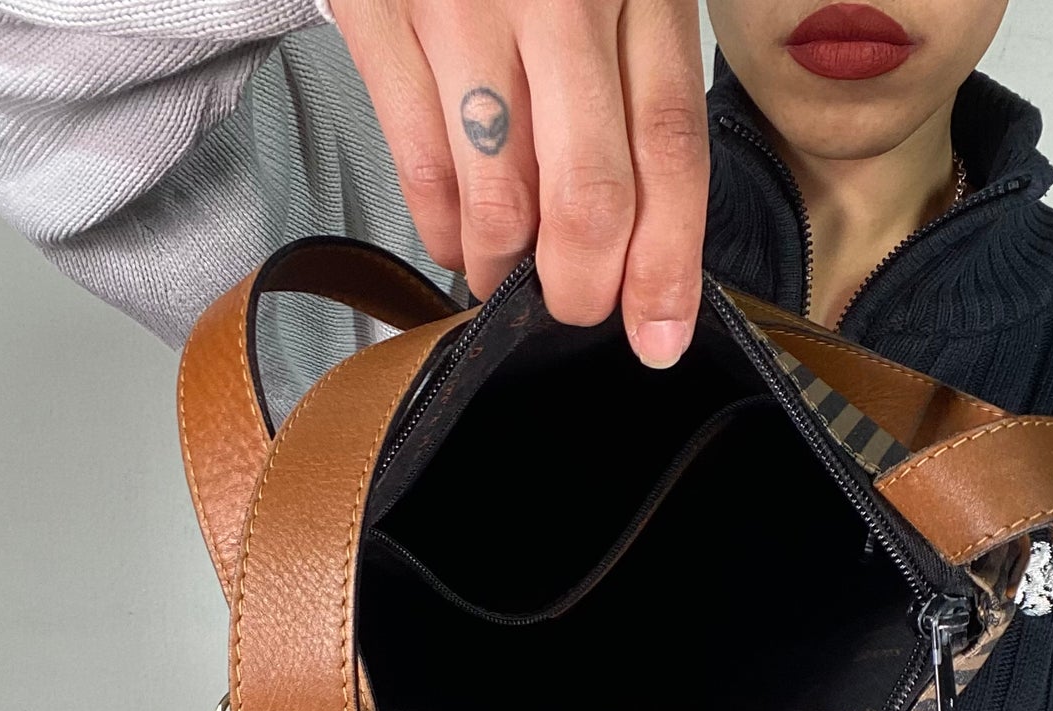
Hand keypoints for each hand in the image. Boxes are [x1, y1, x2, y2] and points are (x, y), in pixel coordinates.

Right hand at [330, 0, 709, 367]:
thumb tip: (650, 233)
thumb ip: (640, 80)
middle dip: (584, 287)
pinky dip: (441, 229)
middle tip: (575, 311)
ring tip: (509, 277)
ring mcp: (463, 6)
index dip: (668, 262)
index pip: (670, 150)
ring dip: (506, 268)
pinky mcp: (382, 15)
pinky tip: (457, 240)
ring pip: (500, 197)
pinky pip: (419, 164)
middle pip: (589, 194)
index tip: (660, 336)